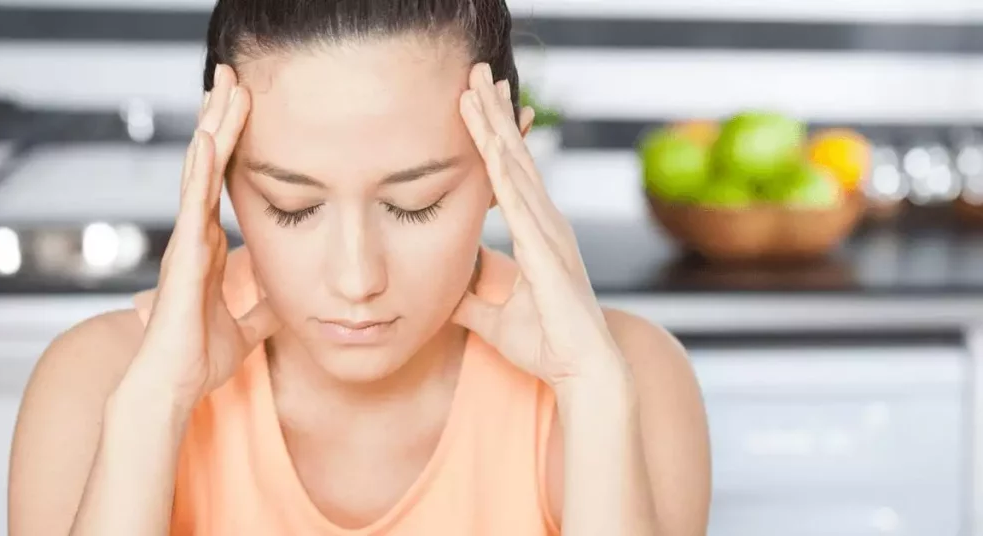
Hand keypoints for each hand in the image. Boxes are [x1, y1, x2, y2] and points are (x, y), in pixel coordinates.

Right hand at [130, 65, 279, 407]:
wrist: (174, 386)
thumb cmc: (199, 359)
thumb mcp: (246, 327)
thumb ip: (264, 308)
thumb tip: (289, 301)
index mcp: (207, 247)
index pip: (224, 183)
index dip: (232, 147)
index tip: (243, 110)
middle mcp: (194, 236)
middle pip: (210, 166)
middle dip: (221, 121)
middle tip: (232, 77)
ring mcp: (186, 242)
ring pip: (200, 174)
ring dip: (213, 130)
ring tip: (223, 87)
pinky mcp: (182, 256)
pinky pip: (192, 205)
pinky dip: (200, 172)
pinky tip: (208, 139)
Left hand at [452, 64, 625, 388]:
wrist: (582, 371)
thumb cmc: (545, 345)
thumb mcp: (491, 316)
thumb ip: (469, 294)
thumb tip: (443, 283)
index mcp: (536, 233)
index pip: (507, 174)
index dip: (491, 136)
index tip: (474, 103)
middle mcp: (546, 222)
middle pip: (514, 156)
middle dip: (494, 113)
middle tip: (477, 72)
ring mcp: (549, 232)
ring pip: (516, 167)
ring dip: (495, 125)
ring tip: (478, 86)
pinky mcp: (546, 249)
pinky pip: (520, 201)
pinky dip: (503, 169)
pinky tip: (490, 141)